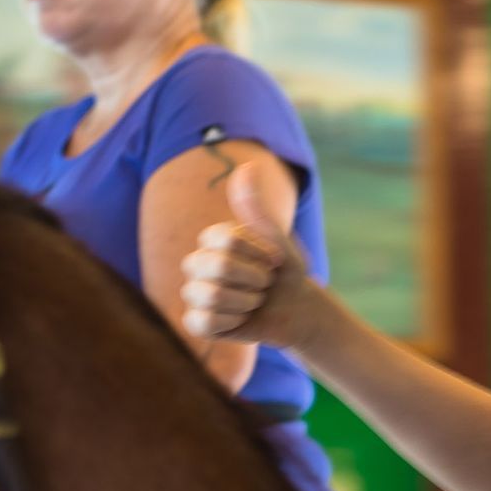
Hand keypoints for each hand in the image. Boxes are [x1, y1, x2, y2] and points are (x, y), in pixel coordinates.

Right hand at [179, 166, 319, 348]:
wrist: (296, 310)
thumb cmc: (285, 272)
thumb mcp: (279, 240)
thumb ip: (258, 209)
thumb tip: (248, 168)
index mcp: (213, 238)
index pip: (227, 240)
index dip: (259, 254)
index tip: (273, 260)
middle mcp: (197, 263)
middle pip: (217, 266)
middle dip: (255, 278)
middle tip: (265, 283)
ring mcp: (194, 292)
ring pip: (211, 296)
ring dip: (247, 302)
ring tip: (255, 301)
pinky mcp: (197, 321)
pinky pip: (204, 322)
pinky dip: (233, 322)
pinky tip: (241, 318)